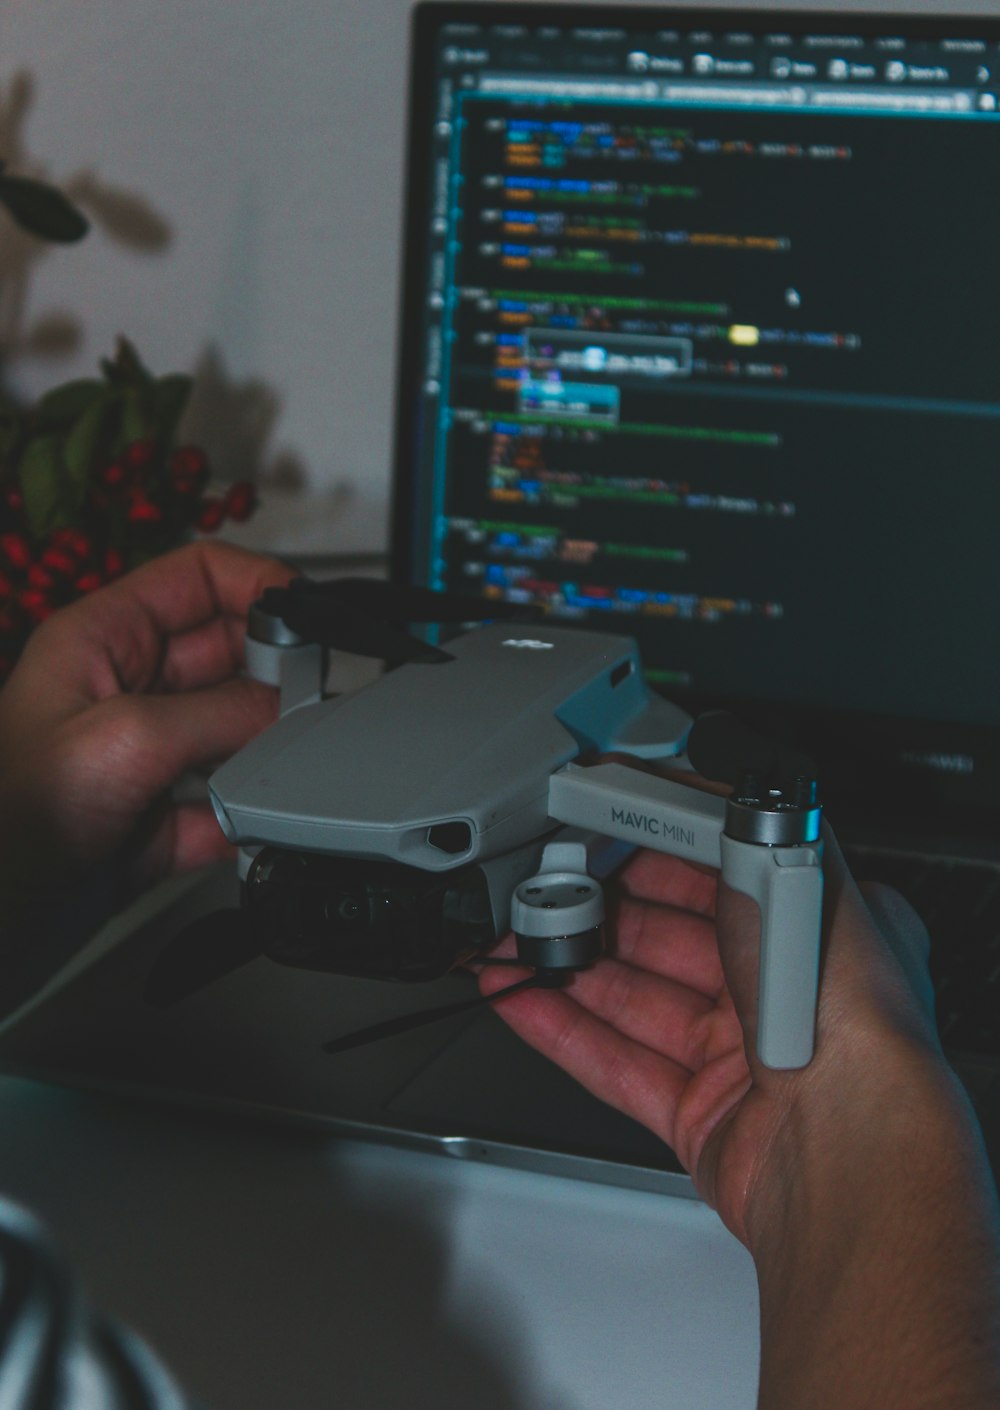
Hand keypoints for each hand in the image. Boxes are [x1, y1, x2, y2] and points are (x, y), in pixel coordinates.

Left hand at [0, 540, 293, 905]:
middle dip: (276, 670)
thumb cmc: (14, 814)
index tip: (309, 611)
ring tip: (286, 760)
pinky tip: (254, 821)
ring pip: (238, 729)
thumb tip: (289, 708)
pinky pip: (228, 804)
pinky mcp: (162, 820)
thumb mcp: (128, 737)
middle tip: (310, 697)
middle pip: (230, 653)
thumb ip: (221, 713)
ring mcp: (149, 755)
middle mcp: (130, 689)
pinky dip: (249, 814)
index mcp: (104, 640)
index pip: (197, 578)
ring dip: (267, 744)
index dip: (257, 583)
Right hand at [479, 776, 961, 1248]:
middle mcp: (777, 997)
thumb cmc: (844, 1013)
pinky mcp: (700, 1117)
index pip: (720, 876)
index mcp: (810, 936)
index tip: (604, 830)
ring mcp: (738, 1060)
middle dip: (598, 910)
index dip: (657, 850)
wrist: (844, 1148)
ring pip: (632, 1000)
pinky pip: (617, 1064)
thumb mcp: (796, 876)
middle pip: (666, 938)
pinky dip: (563, 1031)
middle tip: (545, 886)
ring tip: (515, 942)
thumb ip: (745, 829)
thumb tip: (708, 786)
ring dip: (568, 968)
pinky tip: (522, 1000)